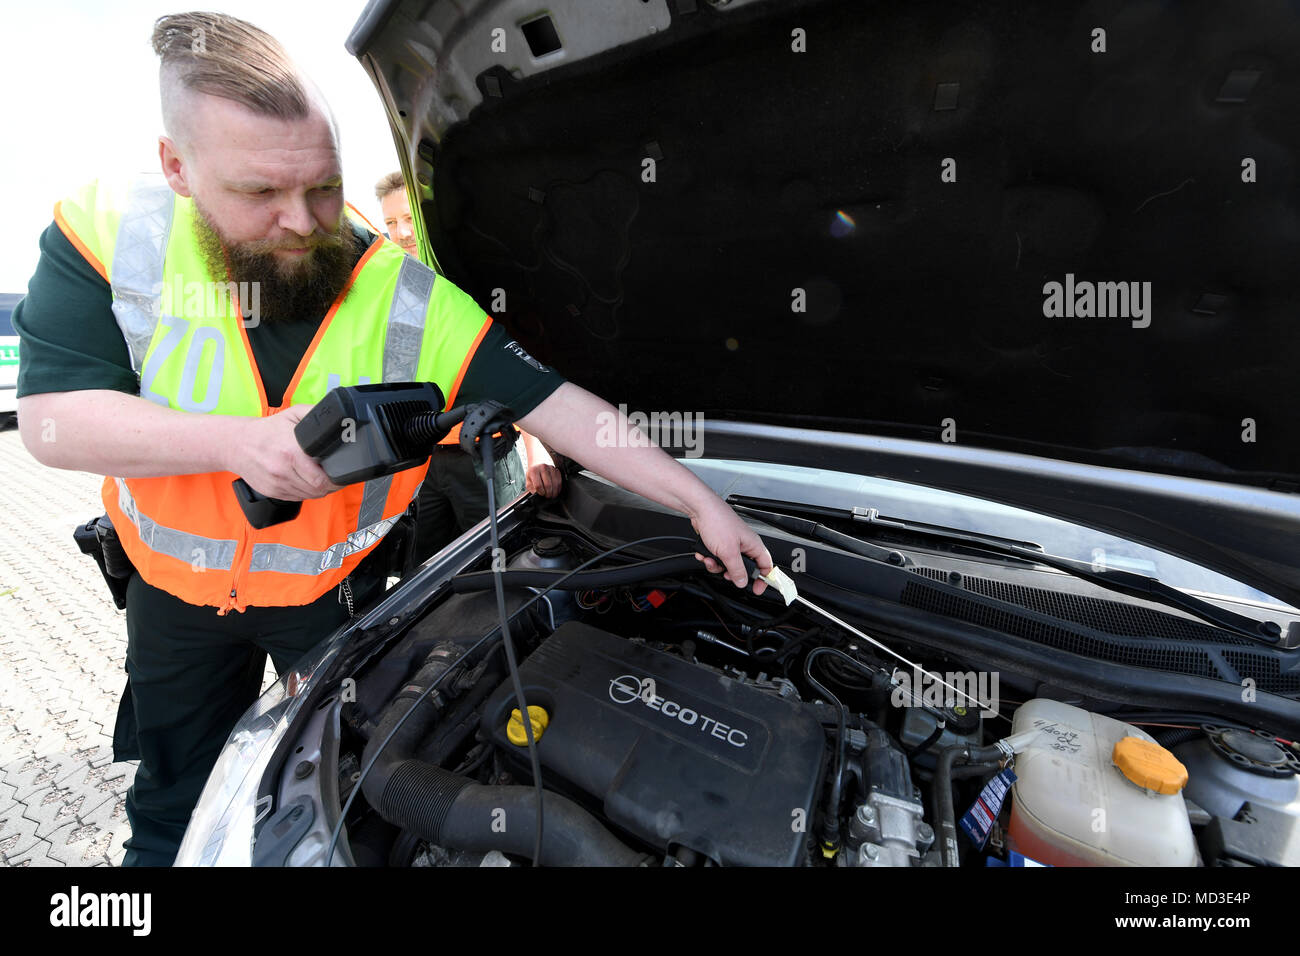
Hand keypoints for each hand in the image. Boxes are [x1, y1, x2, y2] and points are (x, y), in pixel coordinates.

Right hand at [226, 404, 341, 500]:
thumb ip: (314, 415)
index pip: (322, 478)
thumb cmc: (266, 431)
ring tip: (321, 478)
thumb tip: (336, 419)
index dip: (336, 478)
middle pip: (318, 490)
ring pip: (309, 496)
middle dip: (331, 486)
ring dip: (319, 490)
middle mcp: (283, 471)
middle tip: (335, 477)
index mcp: (291, 452)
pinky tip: (306, 481)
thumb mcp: (292, 414)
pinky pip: (297, 498)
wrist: (236, 444)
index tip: (341, 473)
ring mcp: (277, 484)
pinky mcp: (272, 492)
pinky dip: (305, 492)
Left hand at [525, 462, 562, 496]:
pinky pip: (560, 481)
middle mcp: (543, 468)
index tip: (542, 495)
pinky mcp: (557, 470)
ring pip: (555, 483)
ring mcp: (551, 468)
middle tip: (547, 497)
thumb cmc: (533, 473)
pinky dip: (558, 488)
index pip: (538, 485)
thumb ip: (531, 489)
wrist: (538, 463)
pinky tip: (556, 491)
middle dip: (548, 494)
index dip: (541, 492)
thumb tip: (536, 496)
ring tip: (552, 495)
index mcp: (534, 471)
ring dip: (554, 492)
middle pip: (548, 485)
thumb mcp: (528, 480)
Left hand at [690, 497, 772, 594]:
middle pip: (743, 568)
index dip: (763, 579)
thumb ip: (737, 570)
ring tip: (710, 559)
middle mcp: (744, 544)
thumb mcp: (728, 552)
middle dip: (731, 572)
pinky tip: (704, 554)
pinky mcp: (719, 543)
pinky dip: (709, 558)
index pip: (765, 565)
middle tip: (726, 573)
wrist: (700, 509)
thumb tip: (742, 582)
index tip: (756, 589)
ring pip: (727, 564)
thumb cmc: (718, 522)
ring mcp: (731, 544)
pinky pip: (717, 558)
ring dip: (716, 565)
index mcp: (753, 544)